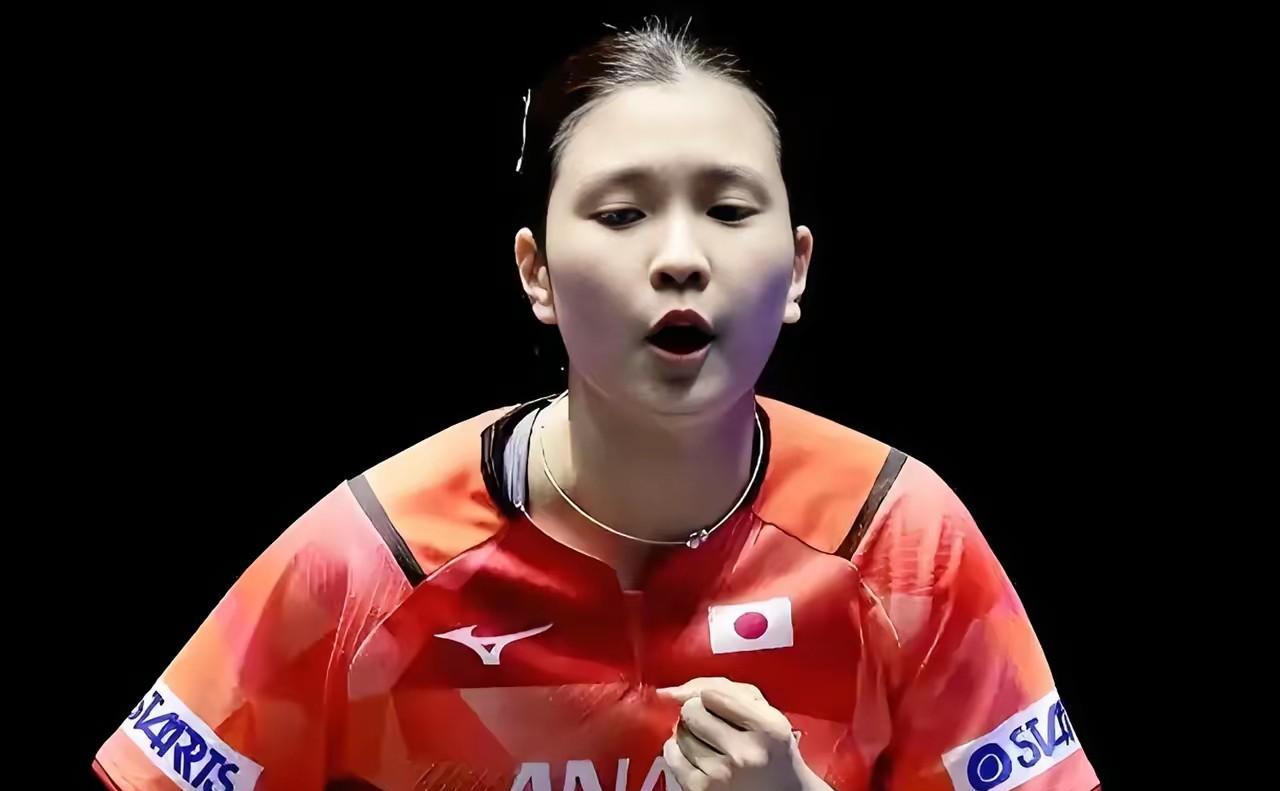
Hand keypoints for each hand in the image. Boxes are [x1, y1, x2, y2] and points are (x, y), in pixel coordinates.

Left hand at [656, 677, 830, 790]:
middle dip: (699, 713)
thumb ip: (724, 689)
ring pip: (681, 733)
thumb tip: (670, 692)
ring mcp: (722, 774)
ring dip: (691, 734)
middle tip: (715, 725)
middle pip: (692, 711)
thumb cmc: (769, 746)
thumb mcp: (763, 711)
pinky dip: (680, 753)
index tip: (720, 706)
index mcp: (768, 727)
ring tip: (712, 744)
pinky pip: (672, 756)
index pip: (712, 693)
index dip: (711, 696)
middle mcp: (745, 752)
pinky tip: (700, 758)